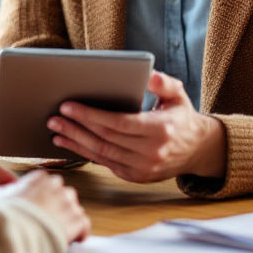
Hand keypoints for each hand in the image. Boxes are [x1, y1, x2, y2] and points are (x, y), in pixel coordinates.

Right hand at [0, 170, 89, 243]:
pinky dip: (81, 232)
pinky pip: (84, 224)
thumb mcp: (1, 197)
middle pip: (65, 194)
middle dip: (61, 206)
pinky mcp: (75, 219)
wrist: (14, 231)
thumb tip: (7, 192)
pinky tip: (76, 239)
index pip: (50, 183)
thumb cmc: (5, 215)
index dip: (48, 198)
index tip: (43, 207)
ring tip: (60, 232)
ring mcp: (67, 202)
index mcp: (39, 179)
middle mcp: (55, 187)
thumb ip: (9, 191)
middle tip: (52, 221)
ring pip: (75, 209)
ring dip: (70, 219)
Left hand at [45, 71, 226, 182]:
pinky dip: (85, 154)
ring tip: (55, 129)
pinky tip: (69, 143)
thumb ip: (165, 84)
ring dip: (76, 142)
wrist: (197, 150)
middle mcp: (151, 153)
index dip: (91, 115)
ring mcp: (143, 168)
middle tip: (54, 116)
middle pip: (105, 139)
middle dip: (76, 127)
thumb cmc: (181, 117)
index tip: (68, 106)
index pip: (118, 123)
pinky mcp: (136, 176)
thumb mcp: (179, 95)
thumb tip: (150, 75)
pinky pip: (106, 164)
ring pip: (102, 154)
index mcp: (160, 130)